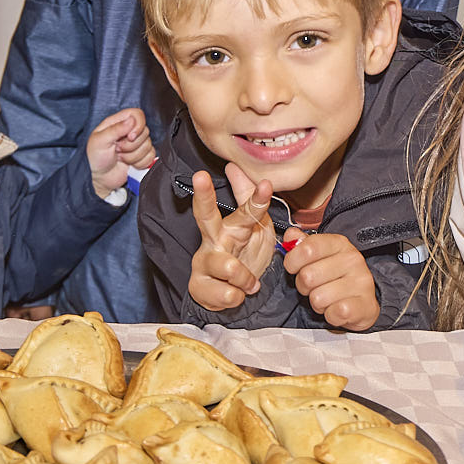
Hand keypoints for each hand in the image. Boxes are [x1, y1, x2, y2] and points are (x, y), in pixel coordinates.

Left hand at [86, 106, 152, 197]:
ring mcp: (136, 144)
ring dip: (132, 156)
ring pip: (148, 146)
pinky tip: (128, 164)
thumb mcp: (100, 141)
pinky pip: (150, 157)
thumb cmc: (94, 157)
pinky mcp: (142, 156)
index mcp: (118, 123)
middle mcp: (129, 131)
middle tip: (117, 150)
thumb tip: (132, 120)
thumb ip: (116, 129)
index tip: (130, 137)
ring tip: (120, 157)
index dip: (138, 125)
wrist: (99, 177)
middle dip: (131, 145)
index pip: (138, 115)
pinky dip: (139, 163)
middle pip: (145, 132)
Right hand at [187, 165, 274, 311]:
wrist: (230, 295)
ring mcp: (203, 261)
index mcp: (232, 226)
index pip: (245, 209)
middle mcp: (213, 238)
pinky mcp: (197, 285)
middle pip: (206, 215)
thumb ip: (250, 201)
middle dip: (204, 196)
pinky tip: (235, 294)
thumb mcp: (254, 230)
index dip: (256, 197)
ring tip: (250, 283)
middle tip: (200, 176)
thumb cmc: (243, 256)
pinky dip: (237, 297)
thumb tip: (236, 166)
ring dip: (244, 277)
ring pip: (227, 266)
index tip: (267, 184)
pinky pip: (226, 294)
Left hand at [281, 228, 378, 330]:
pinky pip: (334, 313)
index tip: (293, 267)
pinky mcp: (366, 305)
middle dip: (304, 286)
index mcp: (339, 243)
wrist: (362, 301)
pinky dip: (330, 315)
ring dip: (317, 303)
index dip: (293, 261)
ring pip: (318, 297)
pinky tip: (336, 309)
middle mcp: (352, 259)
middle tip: (314, 286)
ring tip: (327, 299)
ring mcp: (361, 282)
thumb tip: (290, 235)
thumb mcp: (320, 256)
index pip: (308, 248)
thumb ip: (303, 245)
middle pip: (308, 276)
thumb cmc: (336, 277)